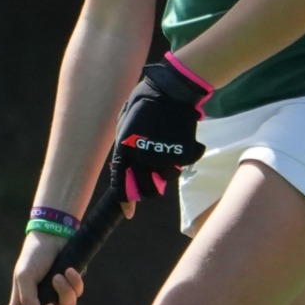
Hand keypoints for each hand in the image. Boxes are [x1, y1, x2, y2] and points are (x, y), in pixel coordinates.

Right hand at [4, 230, 85, 304]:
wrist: (54, 235)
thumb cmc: (34, 255)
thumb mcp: (25, 275)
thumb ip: (28, 298)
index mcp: (24, 301)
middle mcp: (41, 301)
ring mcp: (57, 294)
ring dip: (64, 291)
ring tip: (59, 275)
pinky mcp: (72, 284)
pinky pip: (78, 292)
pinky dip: (74, 281)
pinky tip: (69, 269)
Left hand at [110, 56, 211, 200]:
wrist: (172, 90)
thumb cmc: (144, 102)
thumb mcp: (124, 122)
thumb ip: (124, 147)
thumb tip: (125, 165)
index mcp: (125, 151)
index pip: (121, 185)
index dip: (125, 202)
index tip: (128, 213)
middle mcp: (143, 160)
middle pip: (146, 190)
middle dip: (147, 188)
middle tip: (151, 179)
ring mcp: (164, 159)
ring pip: (165, 179)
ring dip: (164, 171)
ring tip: (165, 150)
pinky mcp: (182, 156)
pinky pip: (181, 165)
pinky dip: (181, 157)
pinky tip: (178, 141)